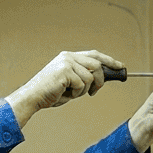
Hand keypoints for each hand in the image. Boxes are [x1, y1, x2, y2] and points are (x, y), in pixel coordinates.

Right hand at [5, 50, 123, 125]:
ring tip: (71, 94)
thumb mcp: (70, 83)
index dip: (109, 60)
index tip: (120, 66)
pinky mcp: (65, 70)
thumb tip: (103, 79)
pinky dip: (76, 94)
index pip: (94, 55)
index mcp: (69, 57)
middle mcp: (68, 57)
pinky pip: (82, 85)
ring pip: (90, 78)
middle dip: (100, 80)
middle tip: (95, 92)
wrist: (33, 97)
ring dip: (84, 91)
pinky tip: (64, 94)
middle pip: (96, 64)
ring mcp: (67, 62)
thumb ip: (84, 77)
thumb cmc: (50, 93)